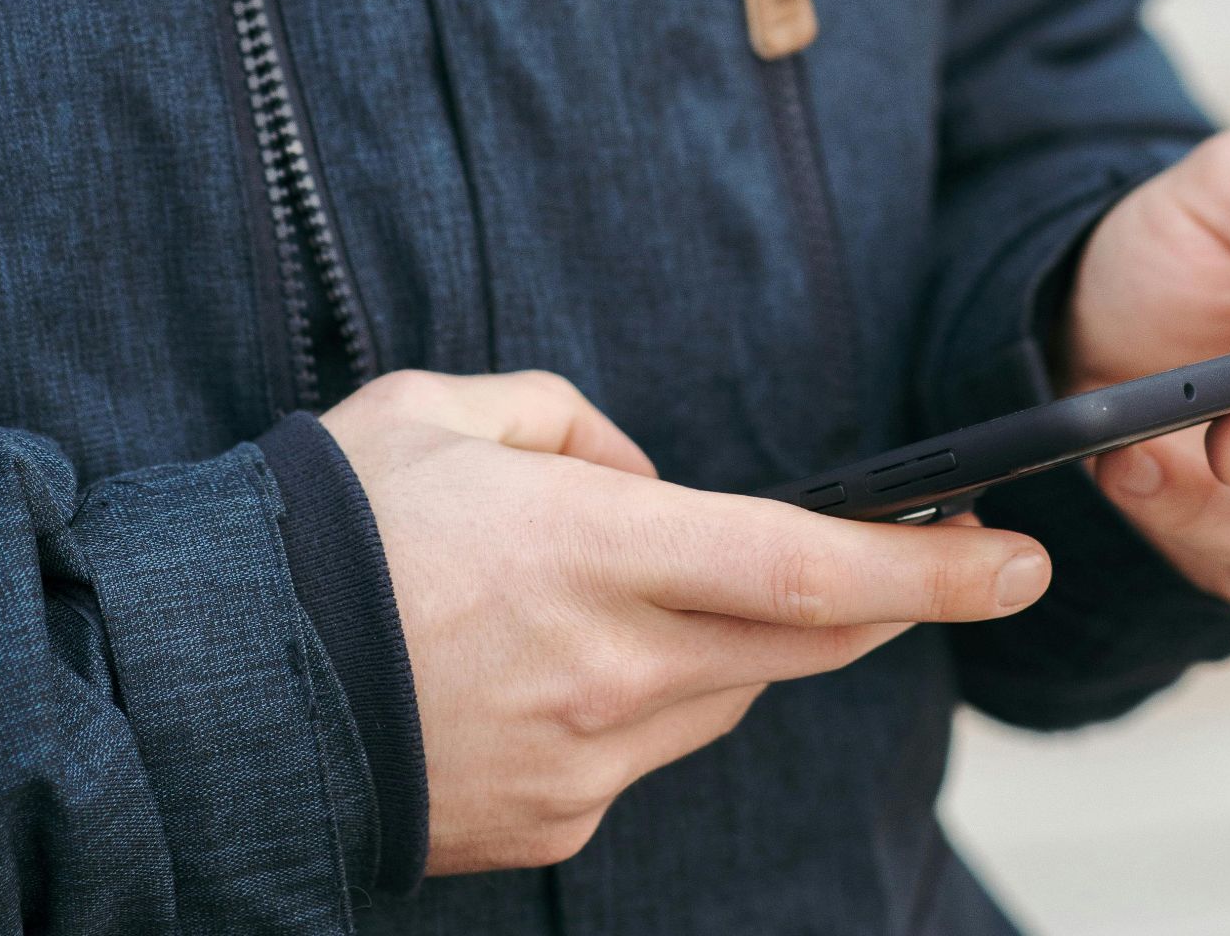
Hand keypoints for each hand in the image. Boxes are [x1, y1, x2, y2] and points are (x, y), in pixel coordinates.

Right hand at [319, 370, 1049, 872]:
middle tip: (924, 566)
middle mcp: (611, 666)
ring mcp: (589, 759)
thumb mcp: (442, 411)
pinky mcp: (558, 819)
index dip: (934, 570)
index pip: (810, 569)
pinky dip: (651, 698)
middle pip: (807, 644)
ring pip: (731, 695)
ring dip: (738, 643)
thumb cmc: (322, 534)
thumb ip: (574, 423)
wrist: (211, 690)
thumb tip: (649, 480)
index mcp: (591, 550)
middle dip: (888, 604)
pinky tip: (570, 669)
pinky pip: (651, 750)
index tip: (1018, 558)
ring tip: (649, 596)